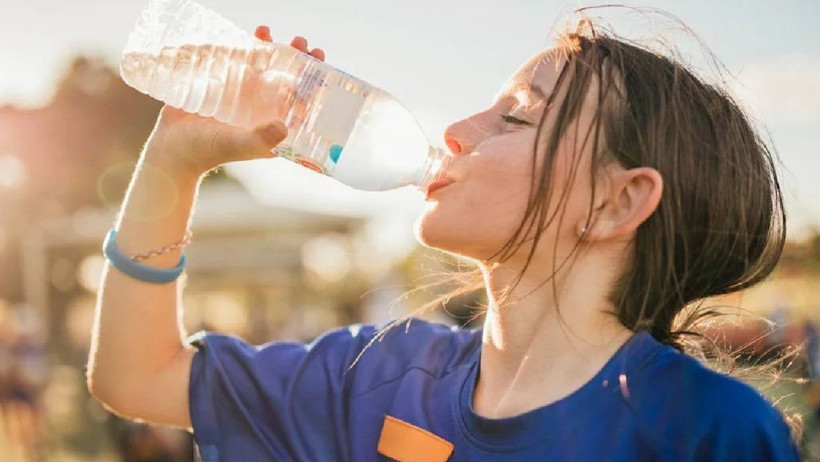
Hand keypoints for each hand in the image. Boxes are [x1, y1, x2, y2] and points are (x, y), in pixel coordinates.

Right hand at [143, 27, 325, 177]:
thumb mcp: (237, 145)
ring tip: (268, 32)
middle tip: (301, 43)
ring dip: (271, 48)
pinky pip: (238, 62)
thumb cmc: (207, 151)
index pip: (302, 102)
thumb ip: (260, 139)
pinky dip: (245, 47)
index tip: (320, 64)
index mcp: (274, 126)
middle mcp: (262, 110)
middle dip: (297, 59)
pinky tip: (250, 35)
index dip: (315, 83)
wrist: (172, 148)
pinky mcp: (223, 86)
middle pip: (286, 79)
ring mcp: (243, 96)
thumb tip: (284, 125)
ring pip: (263, 67)